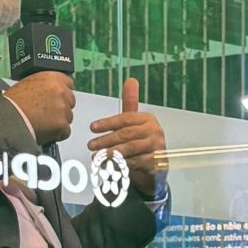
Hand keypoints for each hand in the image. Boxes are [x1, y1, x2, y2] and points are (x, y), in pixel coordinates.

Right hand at [9, 70, 75, 144]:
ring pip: (68, 117)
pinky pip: (65, 132)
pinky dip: (57, 134)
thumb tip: (48, 94)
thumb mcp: (27, 84)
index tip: (56, 99)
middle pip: (70, 101)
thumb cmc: (11, 103)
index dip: (62, 93)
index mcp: (51, 77)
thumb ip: (43, 86)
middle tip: (47, 114)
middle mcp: (60, 91)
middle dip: (61, 108)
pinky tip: (44, 132)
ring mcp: (63, 108)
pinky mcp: (62, 125)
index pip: (68, 84)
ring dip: (59, 122)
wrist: (6, 120)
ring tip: (42, 124)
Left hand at [88, 78, 166, 197]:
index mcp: (148, 119)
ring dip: (111, 152)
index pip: (125, 118)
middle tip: (91, 144)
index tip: (93, 127)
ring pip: (129, 148)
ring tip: (97, 156)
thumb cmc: (142, 143)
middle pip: (126, 134)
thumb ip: (130, 103)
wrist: (155, 168)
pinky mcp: (156, 162)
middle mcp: (154, 131)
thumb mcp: (135, 123)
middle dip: (106, 139)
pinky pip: (135, 162)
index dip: (107, 123)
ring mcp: (157, 147)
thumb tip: (131, 80)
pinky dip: (121, 164)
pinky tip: (110, 165)